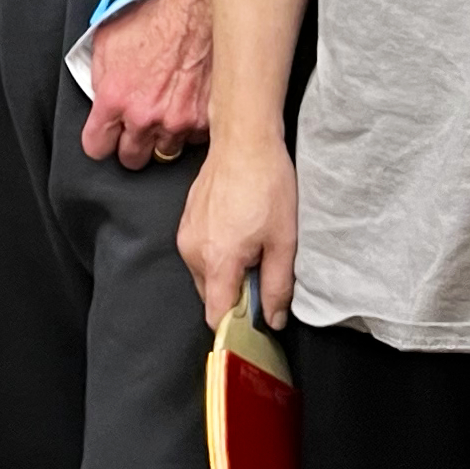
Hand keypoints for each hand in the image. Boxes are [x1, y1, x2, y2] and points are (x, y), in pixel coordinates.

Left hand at [78, 0, 209, 168]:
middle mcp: (145, 116)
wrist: (199, 10)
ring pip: (165, 153)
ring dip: (163, 137)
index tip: (106, 138)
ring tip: (166, 114)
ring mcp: (178, 122)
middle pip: (132, 159)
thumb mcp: (108, 40)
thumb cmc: (156, 19)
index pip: (96, 147)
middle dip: (131, 145)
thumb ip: (100, 77)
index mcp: (116, 99)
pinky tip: (188, 107)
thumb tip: (100, 95)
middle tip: (138, 126)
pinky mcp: (206, 121)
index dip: (100, 142)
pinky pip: (193, 140)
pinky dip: (190, 128)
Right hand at [179, 129, 297, 326]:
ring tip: (253, 247)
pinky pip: (199, 253)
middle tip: (264, 275)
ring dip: (226, 274)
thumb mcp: (284, 241)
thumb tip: (274, 319)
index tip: (257, 325)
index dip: (236, 327)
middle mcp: (192, 253)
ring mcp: (185, 236)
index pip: (216, 316)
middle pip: (210, 297)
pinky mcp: (185, 222)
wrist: (243, 141)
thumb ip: (278, 287)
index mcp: (216, 261)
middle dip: (235, 296)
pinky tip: (240, 232)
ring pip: (205, 275)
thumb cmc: (267, 186)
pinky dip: (218, 254)